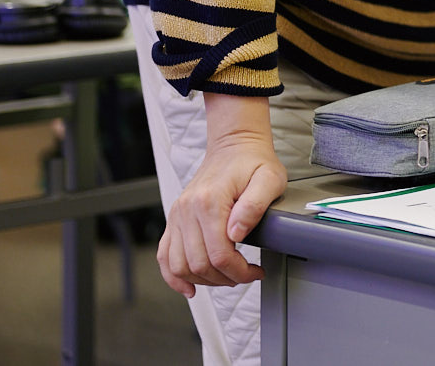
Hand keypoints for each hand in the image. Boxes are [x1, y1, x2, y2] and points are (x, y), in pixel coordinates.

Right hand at [157, 95, 286, 297]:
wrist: (234, 146)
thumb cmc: (254, 162)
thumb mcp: (269, 179)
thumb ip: (255, 206)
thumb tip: (236, 234)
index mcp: (209, 201)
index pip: (219, 254)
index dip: (239, 271)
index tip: (256, 272)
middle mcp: (187, 210)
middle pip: (199, 264)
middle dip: (225, 278)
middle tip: (246, 274)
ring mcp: (177, 215)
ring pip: (180, 266)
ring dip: (204, 280)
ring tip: (227, 277)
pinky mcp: (174, 220)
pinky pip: (164, 255)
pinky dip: (173, 276)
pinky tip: (189, 288)